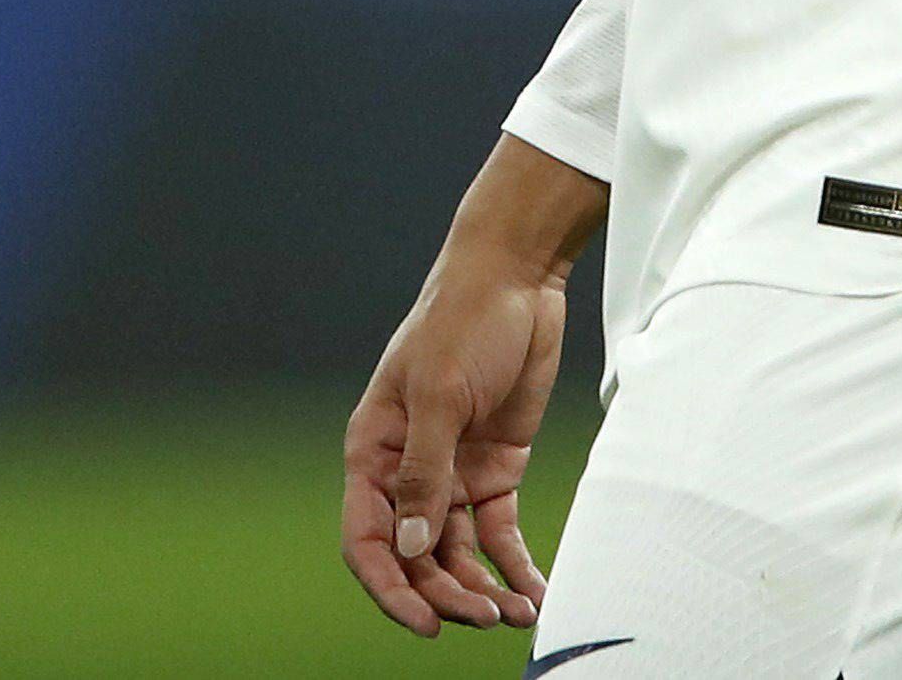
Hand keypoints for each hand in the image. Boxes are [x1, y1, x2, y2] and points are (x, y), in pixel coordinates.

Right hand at [339, 251, 564, 636]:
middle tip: (488, 617)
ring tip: (520, 614)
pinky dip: (514, 567)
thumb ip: (423, 472)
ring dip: (483, 588)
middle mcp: (407, 470)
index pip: (367, 538)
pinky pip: (499, 534)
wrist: (518, 278)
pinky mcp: (495, 469)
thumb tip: (409, 547)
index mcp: (373, 450)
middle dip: (447, 593)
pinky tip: (535, 594)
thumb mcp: (439, 393)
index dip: (389, 588)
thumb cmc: (463, 321)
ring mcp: (453, 472)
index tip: (426, 623)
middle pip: (415, 556)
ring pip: (458, 554)